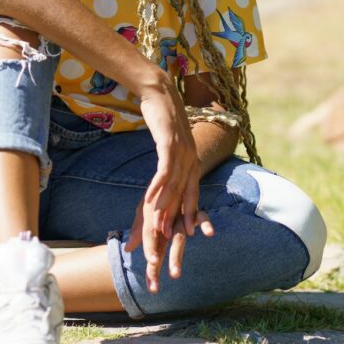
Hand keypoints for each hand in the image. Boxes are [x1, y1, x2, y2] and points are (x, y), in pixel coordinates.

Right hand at [126, 75, 215, 292]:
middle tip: (168, 252)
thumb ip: (169, 166)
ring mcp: (181, 154)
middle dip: (174, 230)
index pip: (189, 201)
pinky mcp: (169, 143)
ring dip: (164, 214)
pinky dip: (158, 188)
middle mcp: (190, 163)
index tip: (183, 246)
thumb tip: (165, 183)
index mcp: (192, 167)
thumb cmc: (164, 120)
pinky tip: (151, 201)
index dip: (187, 224)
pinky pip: (164, 171)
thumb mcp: (169, 147)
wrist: (162, 91)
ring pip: (173, 192)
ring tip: (157, 234)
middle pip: (181, 203)